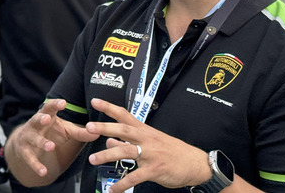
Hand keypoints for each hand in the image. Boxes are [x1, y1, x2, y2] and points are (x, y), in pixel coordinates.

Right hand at [6, 99, 98, 180]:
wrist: (26, 143)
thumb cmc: (50, 132)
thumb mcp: (66, 130)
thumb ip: (80, 132)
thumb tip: (98, 132)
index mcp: (46, 115)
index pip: (49, 107)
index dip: (55, 104)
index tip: (63, 103)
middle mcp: (35, 124)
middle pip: (36, 119)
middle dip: (41, 119)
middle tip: (47, 119)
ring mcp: (28, 138)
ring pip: (34, 139)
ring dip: (41, 142)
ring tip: (50, 146)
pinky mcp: (25, 151)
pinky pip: (30, 159)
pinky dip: (36, 165)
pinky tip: (43, 171)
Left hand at [86, 98, 210, 191]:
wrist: (196, 164)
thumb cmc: (173, 152)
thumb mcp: (152, 141)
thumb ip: (129, 140)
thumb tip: (109, 139)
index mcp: (145, 131)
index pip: (125, 115)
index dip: (109, 108)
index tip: (95, 101)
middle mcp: (146, 139)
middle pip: (123, 130)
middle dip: (104, 127)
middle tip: (88, 127)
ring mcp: (151, 154)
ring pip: (126, 151)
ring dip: (107, 155)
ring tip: (93, 159)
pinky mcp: (155, 170)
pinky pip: (135, 177)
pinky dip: (122, 184)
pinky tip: (113, 189)